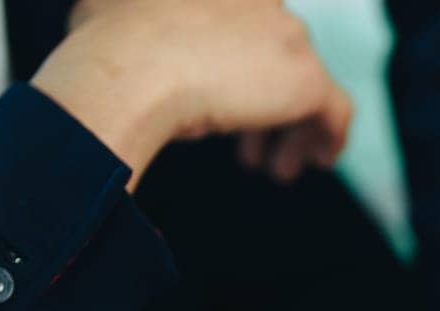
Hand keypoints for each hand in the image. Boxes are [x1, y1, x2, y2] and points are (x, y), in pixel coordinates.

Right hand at [32, 0, 351, 188]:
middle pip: (274, 50)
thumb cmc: (106, 44)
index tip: (225, 92)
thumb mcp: (104, 8)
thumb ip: (127, 15)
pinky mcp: (307, 76)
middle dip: (262, 96)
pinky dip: (327, 136)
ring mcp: (287, 31)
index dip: (234, 62)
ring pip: (302, 81)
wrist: (129, 66)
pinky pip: (335, 109)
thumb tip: (106, 23)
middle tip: (246, 143)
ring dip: (288, 125)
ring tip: (272, 165)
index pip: (243, 21)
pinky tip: (316, 161)